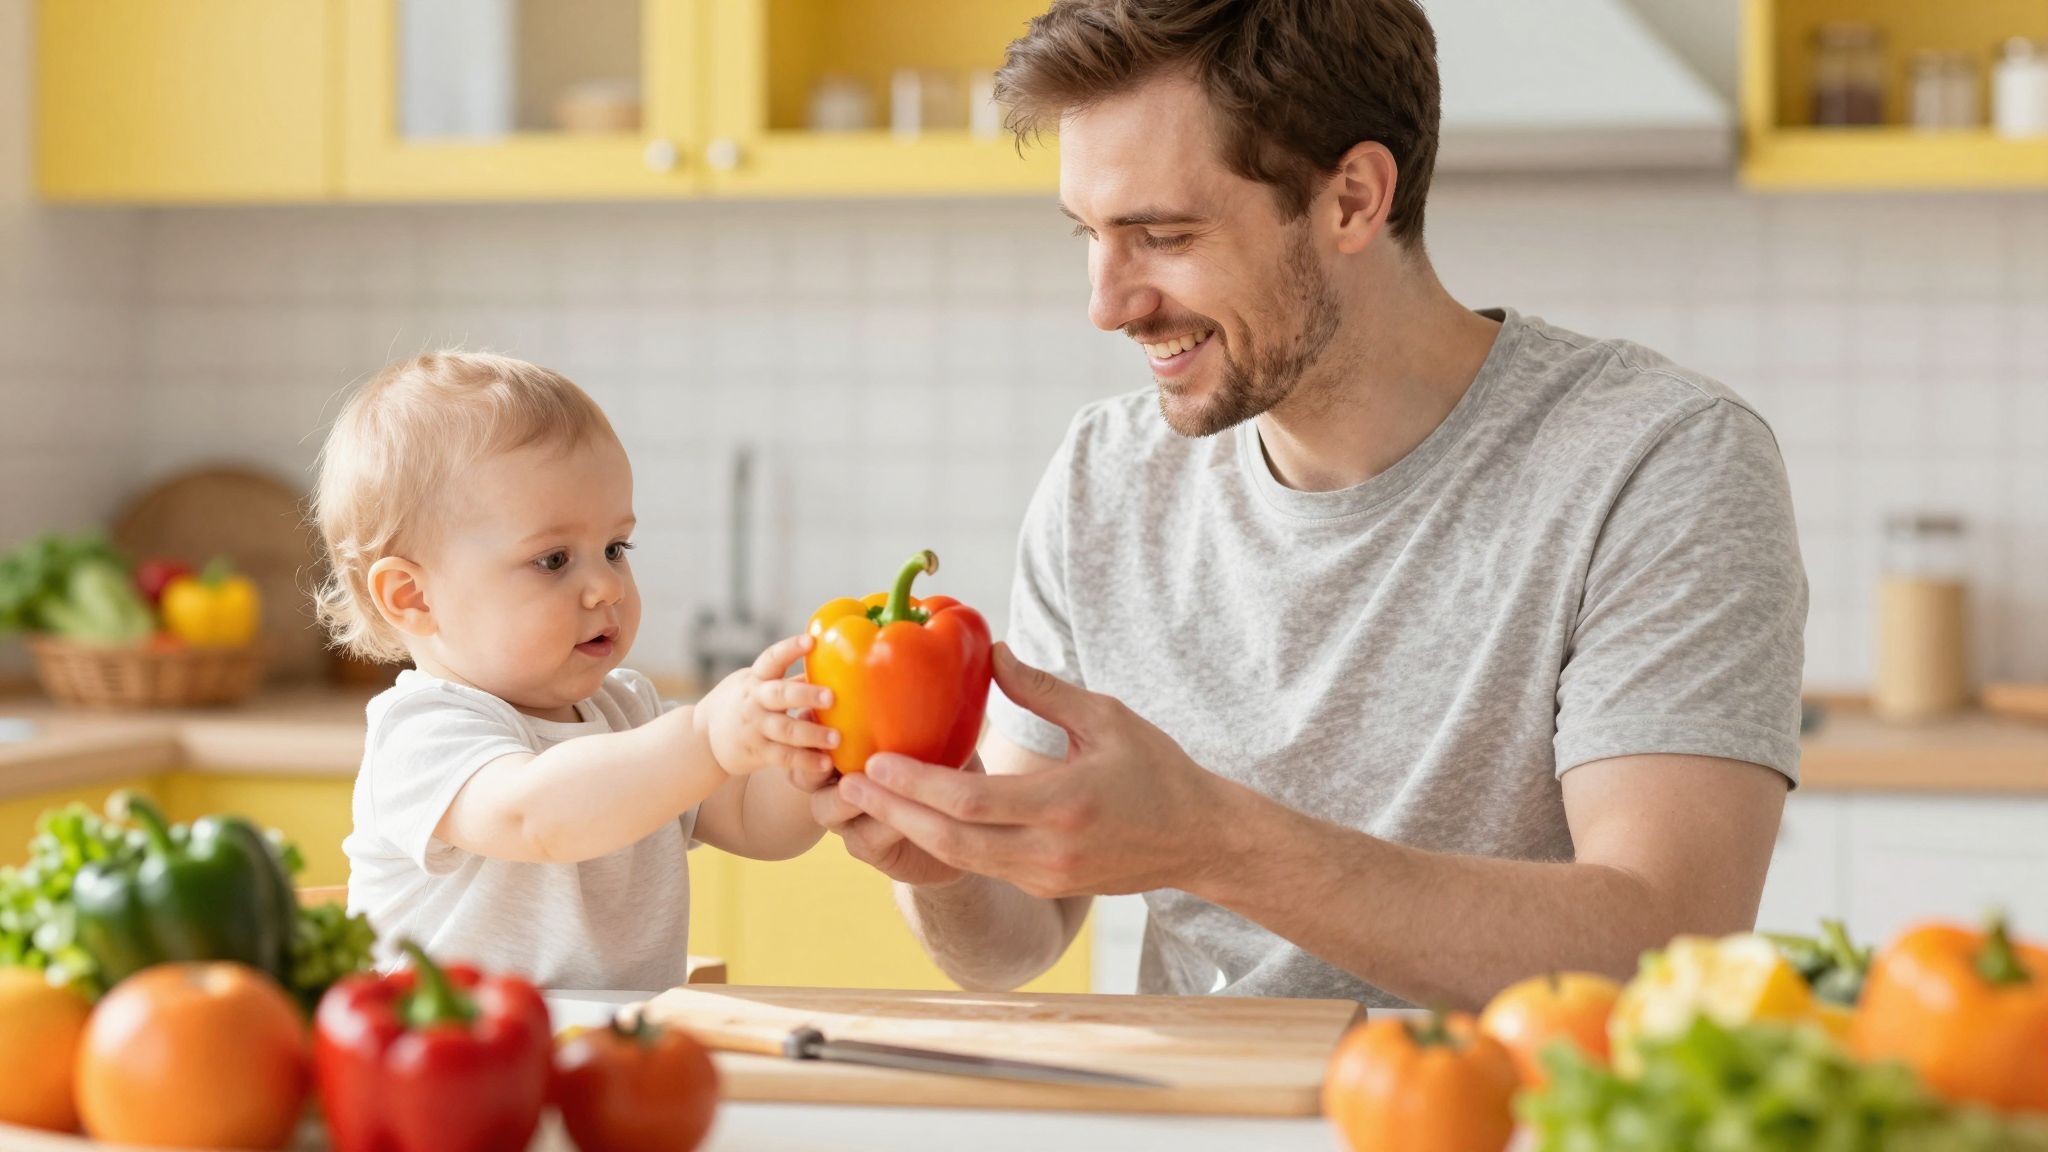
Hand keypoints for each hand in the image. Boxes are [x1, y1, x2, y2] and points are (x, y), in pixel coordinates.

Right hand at [694, 634, 839, 777]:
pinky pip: (783, 757)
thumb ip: (790, 680)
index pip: (771, 659)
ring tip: (837, 738)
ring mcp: (754, 728)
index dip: (790, 649)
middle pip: (780, 694)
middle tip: (832, 697)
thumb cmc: (740, 703)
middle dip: (806, 695)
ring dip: (812, 734)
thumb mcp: (757, 684)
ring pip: (785, 729)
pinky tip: (825, 762)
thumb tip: (828, 666)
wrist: (703, 737)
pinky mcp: (756, 752)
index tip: (811, 641)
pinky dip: (805, 760)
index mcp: (755, 679)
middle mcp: (753, 701)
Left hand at [834, 643, 1237, 898]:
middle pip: (951, 841)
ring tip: (869, 798)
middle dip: (894, 812)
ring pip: (960, 859)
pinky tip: (916, 814)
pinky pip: (981, 864)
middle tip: (849, 784)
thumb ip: (1043, 689)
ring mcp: (1046, 876)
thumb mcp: (1105, 717)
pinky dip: (943, 840)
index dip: (916, 784)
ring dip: (910, 829)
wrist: (1198, 839)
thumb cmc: (1156, 769)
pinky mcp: (1044, 886)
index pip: (972, 802)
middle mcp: (1050, 850)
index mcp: (1066, 804)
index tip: (875, 760)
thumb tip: (992, 653)